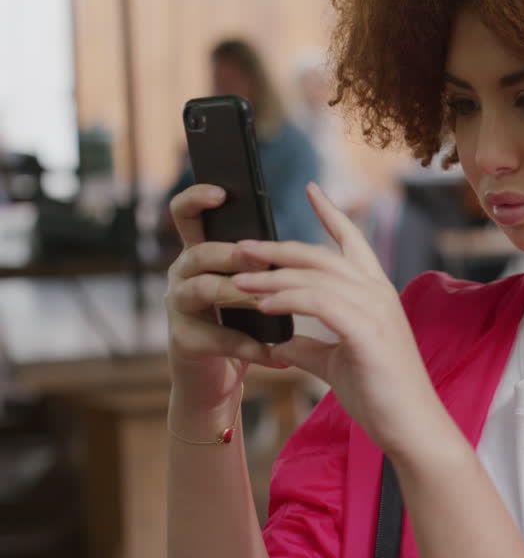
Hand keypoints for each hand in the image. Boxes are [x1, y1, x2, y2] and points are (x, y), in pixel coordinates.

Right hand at [164, 185, 280, 411]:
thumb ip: (262, 261)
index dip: (197, 198)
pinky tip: (278, 355)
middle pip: (199, 252)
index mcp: (201, 253)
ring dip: (239, 294)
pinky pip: (217, 338)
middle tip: (260, 259)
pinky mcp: (184, 342)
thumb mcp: (252, 284)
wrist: (219, 376)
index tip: (222, 192)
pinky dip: (251, 347)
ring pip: (202, 289)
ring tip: (268, 302)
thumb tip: (298, 239)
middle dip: (231, 253)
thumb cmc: (243, 322)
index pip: (186, 215)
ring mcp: (178, 308)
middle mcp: (183, 274)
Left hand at [232, 184, 443, 459]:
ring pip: (317, 276)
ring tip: (239, 279)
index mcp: (375, 294)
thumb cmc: (380, 394)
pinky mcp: (367, 330)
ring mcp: (375, 309)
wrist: (410, 425)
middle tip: (243, 244)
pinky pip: (320, 302)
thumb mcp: (335, 364)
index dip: (331, 213)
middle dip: (279, 247)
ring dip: (273, 275)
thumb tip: (279, 341)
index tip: (311, 189)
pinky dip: (289, 299)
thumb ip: (309, 346)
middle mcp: (377, 293)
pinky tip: (264, 304)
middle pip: (322, 254)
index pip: (352, 241)